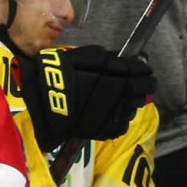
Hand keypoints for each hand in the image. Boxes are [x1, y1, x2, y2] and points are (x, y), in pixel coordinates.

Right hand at [20, 45, 152, 148]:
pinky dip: (121, 116)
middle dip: (143, 84)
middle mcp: (121, 94)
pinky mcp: (107, 129)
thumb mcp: (83, 56)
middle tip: (140, 82)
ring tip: (124, 97)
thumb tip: (130, 59)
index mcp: (116, 73)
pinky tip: (112, 111)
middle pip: (143, 89)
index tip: (143, 67)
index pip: (140, 70)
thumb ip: (108, 57)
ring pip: (135, 106)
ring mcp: (115, 114)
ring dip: (133, 100)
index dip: (143, 68)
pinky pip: (122, 122)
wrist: (42, 103)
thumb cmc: (61, 74)